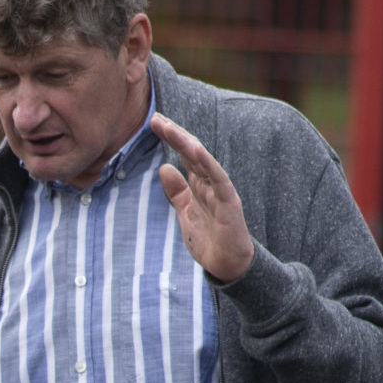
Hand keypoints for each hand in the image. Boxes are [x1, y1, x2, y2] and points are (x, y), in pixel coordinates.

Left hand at [152, 115, 254, 283]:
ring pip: (203, 160)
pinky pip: (218, 178)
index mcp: (199, 184)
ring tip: (170, 128)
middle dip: (174, 135)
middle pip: (191, 152)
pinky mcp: (229, 201)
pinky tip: (196, 150)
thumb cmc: (209, 239)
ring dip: (186, 143)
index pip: (183, 155)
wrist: (227, 264)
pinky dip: (208, 163)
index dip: (169, 139)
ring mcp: (220, 189)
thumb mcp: (186, 212)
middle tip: (155, 118)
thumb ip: (176, 191)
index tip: (154, 123)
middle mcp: (210, 181)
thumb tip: (164, 168)